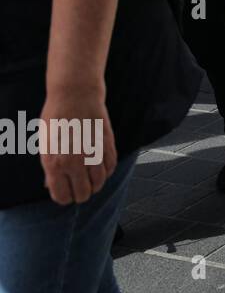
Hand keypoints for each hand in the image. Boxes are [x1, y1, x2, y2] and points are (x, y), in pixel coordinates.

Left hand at [39, 91, 116, 205]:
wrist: (75, 95)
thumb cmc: (56, 117)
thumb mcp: (45, 144)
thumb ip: (49, 167)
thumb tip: (52, 184)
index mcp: (54, 164)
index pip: (62, 196)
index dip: (64, 198)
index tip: (66, 193)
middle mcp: (75, 162)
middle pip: (83, 194)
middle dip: (81, 194)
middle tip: (79, 189)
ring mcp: (93, 154)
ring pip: (100, 183)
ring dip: (96, 185)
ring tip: (91, 181)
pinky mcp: (107, 144)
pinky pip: (111, 167)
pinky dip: (107, 172)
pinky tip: (101, 170)